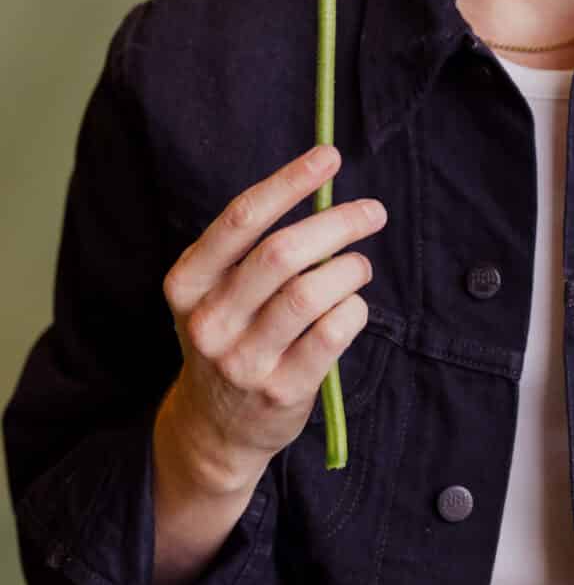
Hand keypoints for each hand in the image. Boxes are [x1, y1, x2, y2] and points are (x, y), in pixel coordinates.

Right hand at [159, 146, 384, 494]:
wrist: (214, 428)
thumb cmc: (230, 336)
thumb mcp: (218, 293)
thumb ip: (255, 249)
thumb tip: (325, 187)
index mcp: (188, 283)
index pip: (241, 219)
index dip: (289, 182)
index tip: (329, 156)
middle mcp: (209, 321)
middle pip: (282, 253)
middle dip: (338, 222)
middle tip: (373, 211)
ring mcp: (243, 360)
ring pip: (311, 293)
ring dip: (350, 269)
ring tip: (360, 267)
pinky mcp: (280, 391)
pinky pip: (332, 333)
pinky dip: (354, 309)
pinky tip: (353, 307)